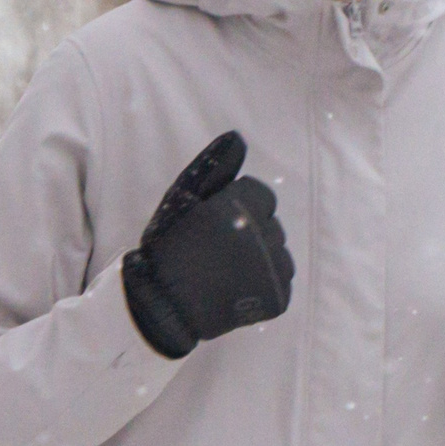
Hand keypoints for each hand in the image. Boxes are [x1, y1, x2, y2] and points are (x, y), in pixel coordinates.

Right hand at [122, 132, 295, 359]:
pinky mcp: (277, 298)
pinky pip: (282, 282)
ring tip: (227, 273)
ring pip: (280, 254)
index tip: (216, 227)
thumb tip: (238, 138)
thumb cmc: (169, 249)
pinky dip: (264, 287)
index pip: (262, 196)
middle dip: (250, 234)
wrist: (161, 307)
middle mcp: (261, 237)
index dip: (238, 209)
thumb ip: (214, 168)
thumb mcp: (183, 200)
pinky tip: (236, 289)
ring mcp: (272, 270)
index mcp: (239, 208)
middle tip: (217, 253)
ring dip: (260, 260)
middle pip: (271, 225)